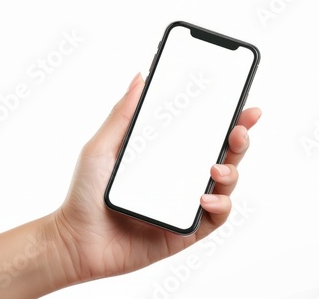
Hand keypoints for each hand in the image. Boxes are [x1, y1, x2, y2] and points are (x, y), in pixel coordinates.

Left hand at [51, 73, 261, 282]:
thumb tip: (140, 78)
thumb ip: (123, 114)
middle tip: (240, 129)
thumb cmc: (85, 194)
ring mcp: (185, 203)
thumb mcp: (101, 147)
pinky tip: (205, 198)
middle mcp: (181, 177)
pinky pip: (215, 217)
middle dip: (239, 140)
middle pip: (223, 155)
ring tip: (216, 168)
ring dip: (231, 172)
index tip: (241, 104)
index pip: (203, 133)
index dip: (227, 118)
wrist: (76, 241)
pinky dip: (219, 206)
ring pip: (226, 185)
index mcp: (166, 155)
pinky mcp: (186, 230)